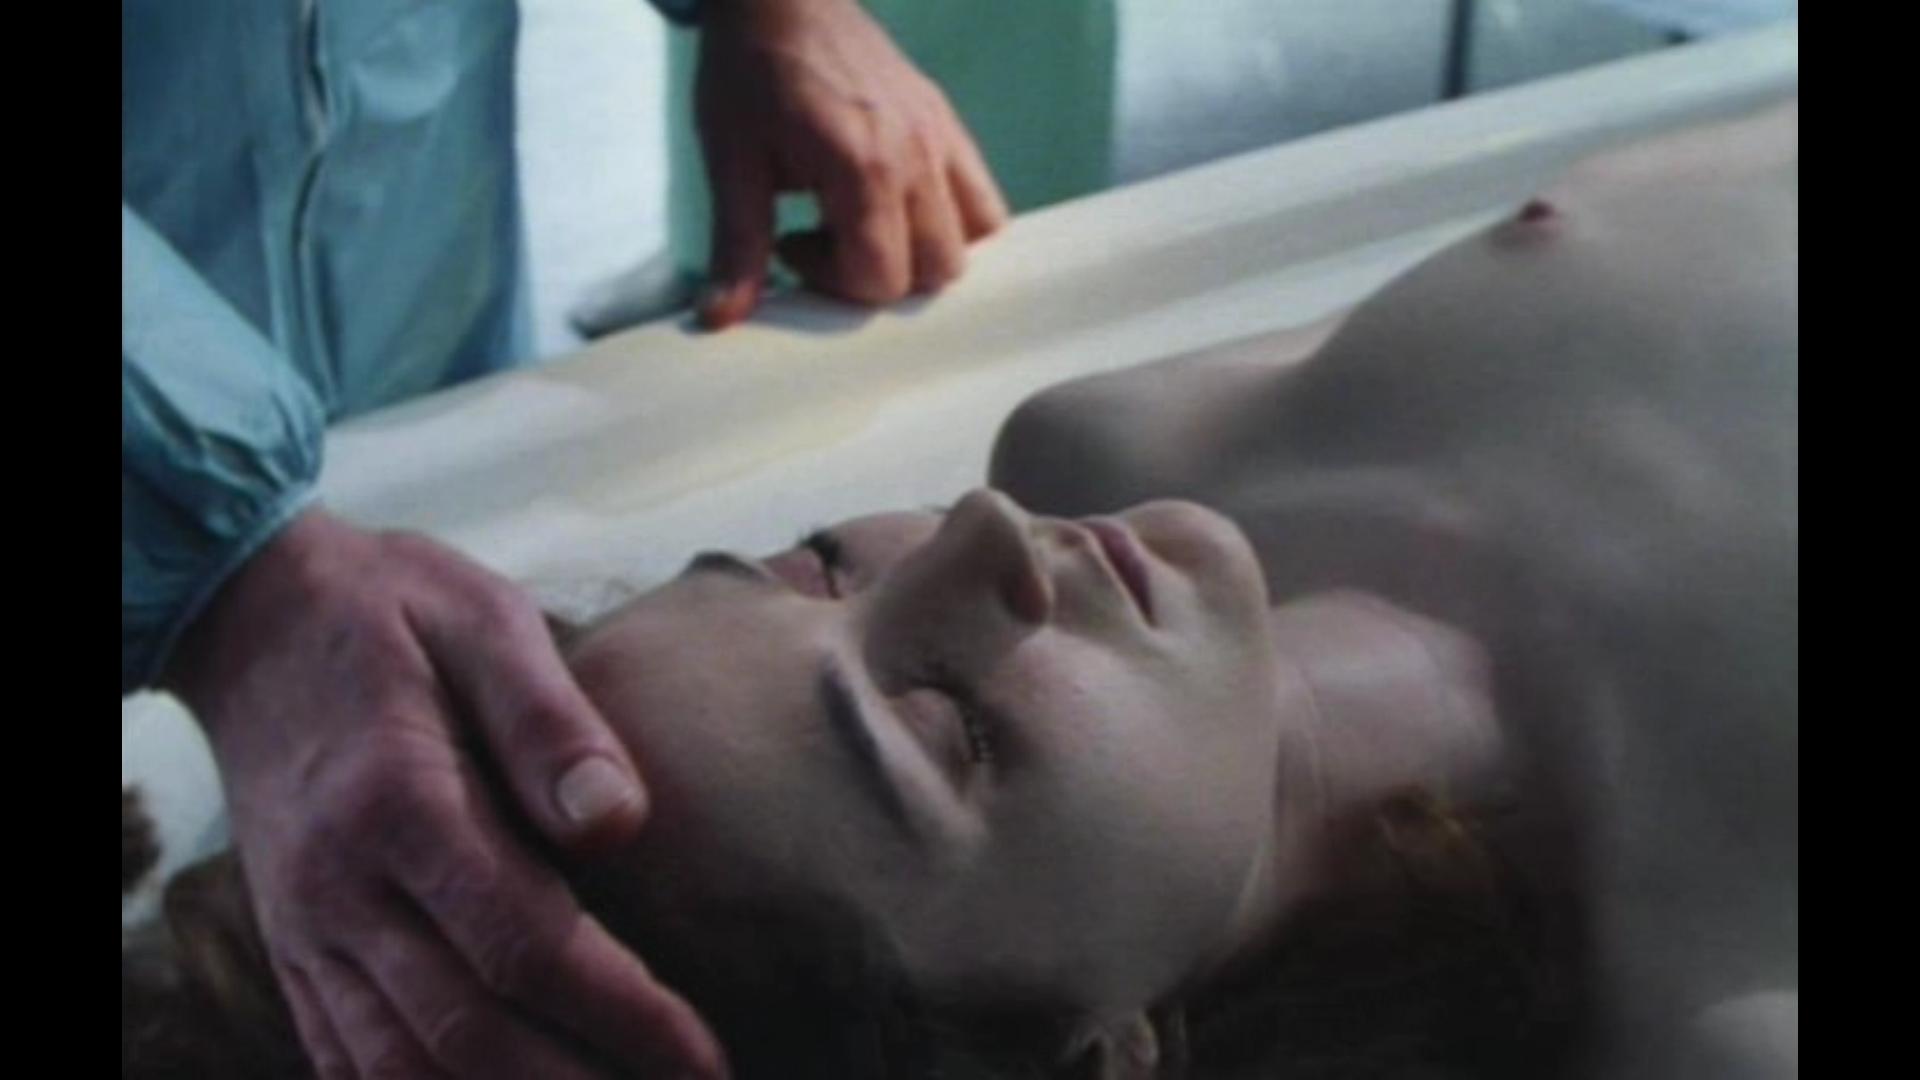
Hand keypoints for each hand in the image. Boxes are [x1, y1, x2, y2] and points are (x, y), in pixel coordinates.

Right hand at [165, 508, 725, 1078]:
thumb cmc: (393, 608)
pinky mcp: (290, 944)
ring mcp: (304, 926)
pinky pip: (344, 1055)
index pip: (526, 946)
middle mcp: (339, 885)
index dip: (624, 1014)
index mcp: (398, 801)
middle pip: (469, 1032)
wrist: (249, 612)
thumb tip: (619, 821)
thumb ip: (548, 719)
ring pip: (401, 1065)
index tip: (702, 1056)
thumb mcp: (481, 618)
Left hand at [694, 0, 1009, 327]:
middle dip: (880, 277)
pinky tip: (900, 209)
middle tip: (829, 239)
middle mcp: (916, 155)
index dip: (835, 283)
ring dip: (923, 255)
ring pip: (971, 241)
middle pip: (935, 270)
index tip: (794, 245)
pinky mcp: (947, 124)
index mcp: (861, 166)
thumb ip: (737, 244)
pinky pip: (983, 200)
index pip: (881, 277)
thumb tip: (719, 316)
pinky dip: (954, 224)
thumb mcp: (730, 160)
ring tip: (870, 228)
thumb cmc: (749, 71)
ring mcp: (940, 138)